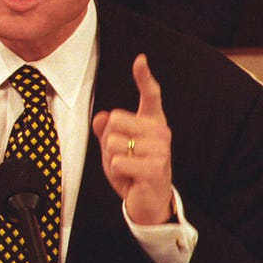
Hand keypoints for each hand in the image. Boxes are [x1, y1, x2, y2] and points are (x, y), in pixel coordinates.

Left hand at [91, 53, 173, 224]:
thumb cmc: (132, 171)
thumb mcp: (113, 148)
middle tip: (124, 157)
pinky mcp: (156, 167)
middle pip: (114, 120)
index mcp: (152, 123)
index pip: (150, 95)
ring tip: (129, 168)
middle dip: (109, 141)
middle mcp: (160, 132)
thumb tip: (101, 117)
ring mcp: (161, 150)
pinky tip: (131, 178)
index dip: (144, 77)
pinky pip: (117, 161)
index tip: (140, 59)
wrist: (147, 203)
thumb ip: (106, 131)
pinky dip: (117, 172)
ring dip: (112, 159)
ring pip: (113, 142)